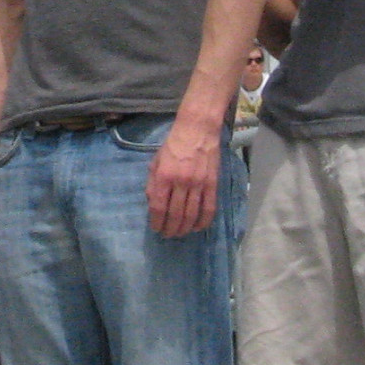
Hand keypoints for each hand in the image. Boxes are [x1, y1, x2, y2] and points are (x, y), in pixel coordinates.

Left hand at [146, 120, 220, 238]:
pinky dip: (203, 222)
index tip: (156, 229)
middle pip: (175, 215)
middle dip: (169, 229)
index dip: (156, 222)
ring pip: (191, 215)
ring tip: (180, 234)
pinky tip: (197, 227)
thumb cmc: (174, 144)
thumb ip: (152, 182)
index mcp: (164, 176)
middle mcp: (181, 182)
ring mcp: (198, 184)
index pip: (158, 206)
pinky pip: (209, 209)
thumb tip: (152, 203)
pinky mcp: (212, 184)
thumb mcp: (156, 161)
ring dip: (184, 229)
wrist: (198, 130)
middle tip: (167, 235)